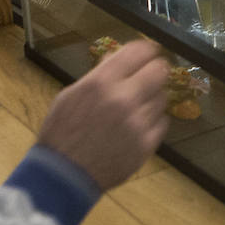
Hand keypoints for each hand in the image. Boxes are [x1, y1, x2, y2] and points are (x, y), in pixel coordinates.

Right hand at [36, 39, 170, 190]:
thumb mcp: (71, 95)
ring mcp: (138, 122)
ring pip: (162, 96)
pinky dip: (153, 121)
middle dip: (156, 70)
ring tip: (137, 106)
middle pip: (160, 70)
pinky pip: (162, 122)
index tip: (149, 52)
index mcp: (101, 82)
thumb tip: (118, 57)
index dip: (147, 49)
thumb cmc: (62, 132)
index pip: (139, 51)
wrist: (63, 175)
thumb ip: (98, 74)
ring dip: (152, 98)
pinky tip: (138, 125)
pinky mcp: (146, 144)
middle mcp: (123, 98)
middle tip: (150, 75)